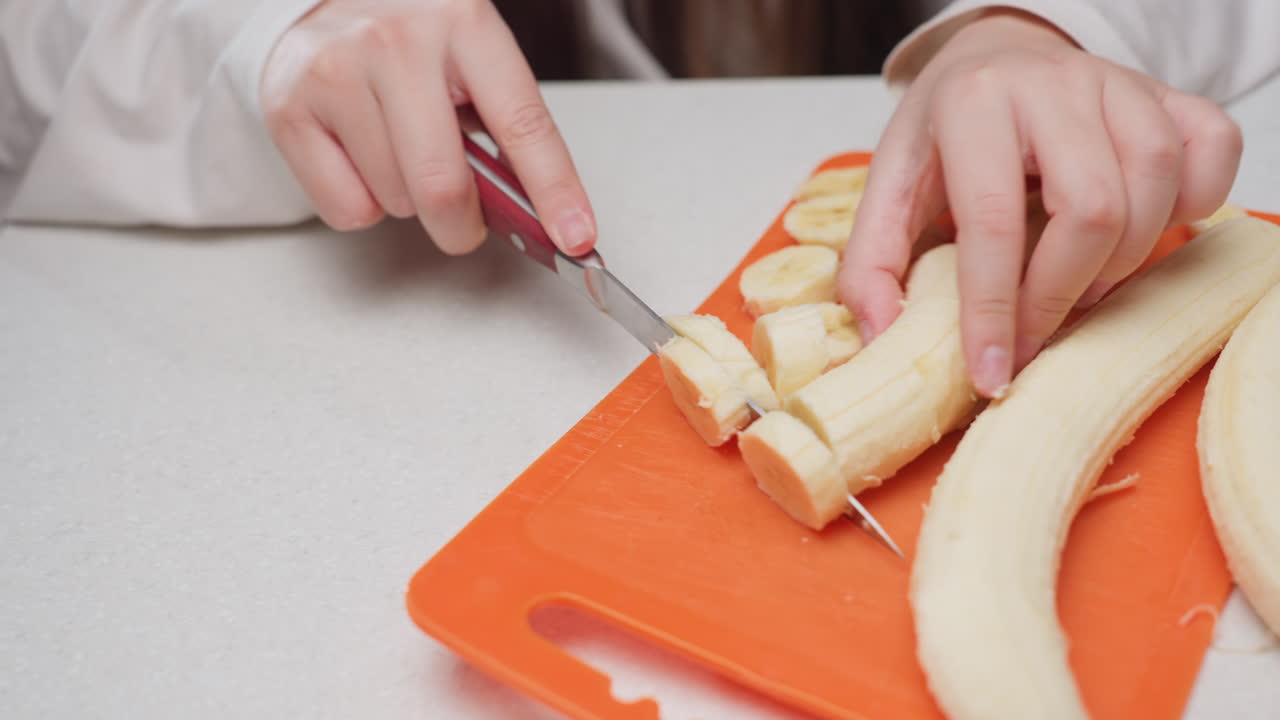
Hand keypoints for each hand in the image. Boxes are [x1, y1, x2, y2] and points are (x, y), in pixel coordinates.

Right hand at [259, 0, 595, 255]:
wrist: (318, 3)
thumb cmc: (411, 41)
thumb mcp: (472, 60)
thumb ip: (504, 127)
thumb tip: (542, 213)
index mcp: (464, 23)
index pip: (522, 123)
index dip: (554, 190)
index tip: (574, 236)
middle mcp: (397, 42)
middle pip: (442, 186)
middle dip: (463, 227)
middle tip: (466, 223)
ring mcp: (336, 73)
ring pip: (395, 202)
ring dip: (408, 201)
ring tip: (399, 150)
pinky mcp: (289, 109)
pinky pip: (348, 209)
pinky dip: (363, 203)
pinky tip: (360, 155)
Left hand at [841, 9, 1241, 396]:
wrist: (997, 56)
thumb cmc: (946, 131)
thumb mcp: (890, 185)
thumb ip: (871, 262)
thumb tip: (881, 336)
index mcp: (973, 105)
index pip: (995, 220)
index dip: (994, 308)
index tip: (992, 372)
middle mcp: (1054, 86)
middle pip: (1094, 211)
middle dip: (1063, 293)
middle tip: (1034, 327)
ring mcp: (1122, 85)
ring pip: (1155, 189)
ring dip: (1121, 263)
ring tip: (1076, 284)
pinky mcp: (1170, 95)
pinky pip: (1212, 153)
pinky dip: (1193, 206)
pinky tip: (1142, 230)